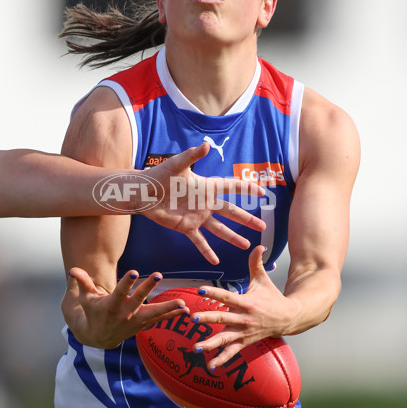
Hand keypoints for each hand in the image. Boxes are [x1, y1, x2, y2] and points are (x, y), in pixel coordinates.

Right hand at [61, 267, 188, 347]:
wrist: (96, 337)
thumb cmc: (91, 312)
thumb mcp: (84, 298)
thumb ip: (82, 283)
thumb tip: (73, 269)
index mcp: (111, 305)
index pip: (119, 291)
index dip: (126, 282)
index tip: (134, 271)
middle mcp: (125, 313)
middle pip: (139, 299)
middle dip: (148, 287)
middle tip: (158, 274)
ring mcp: (135, 321)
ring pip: (154, 313)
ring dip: (168, 308)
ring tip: (183, 303)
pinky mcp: (142, 325)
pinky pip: (159, 319)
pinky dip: (172, 315)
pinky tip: (186, 310)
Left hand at [144, 143, 265, 264]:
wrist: (144, 192)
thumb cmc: (160, 175)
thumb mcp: (178, 164)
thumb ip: (193, 155)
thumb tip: (206, 145)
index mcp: (206, 187)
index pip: (231, 187)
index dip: (246, 188)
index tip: (262, 192)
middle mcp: (205, 203)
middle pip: (231, 211)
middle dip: (247, 219)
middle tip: (262, 227)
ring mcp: (197, 216)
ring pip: (219, 229)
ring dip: (233, 237)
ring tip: (246, 245)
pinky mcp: (186, 227)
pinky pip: (199, 241)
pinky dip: (207, 251)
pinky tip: (216, 261)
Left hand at [186, 245, 297, 368]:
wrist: (289, 318)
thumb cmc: (272, 297)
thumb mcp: (263, 279)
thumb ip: (256, 263)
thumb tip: (258, 245)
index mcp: (247, 302)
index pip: (227, 296)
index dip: (214, 292)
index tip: (200, 289)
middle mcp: (244, 318)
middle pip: (224, 319)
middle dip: (208, 319)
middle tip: (194, 319)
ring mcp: (244, 332)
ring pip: (225, 339)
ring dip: (210, 344)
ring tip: (196, 348)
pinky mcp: (245, 342)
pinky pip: (232, 352)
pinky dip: (222, 360)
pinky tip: (210, 367)